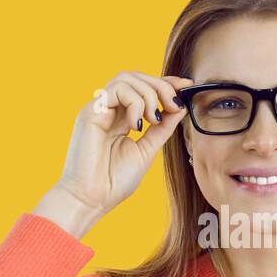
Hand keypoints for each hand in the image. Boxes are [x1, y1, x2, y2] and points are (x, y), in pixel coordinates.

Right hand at [36, 71, 193, 236]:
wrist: (91, 200)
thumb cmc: (114, 181)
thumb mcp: (147, 150)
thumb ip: (162, 128)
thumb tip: (180, 106)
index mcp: (121, 118)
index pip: (143, 87)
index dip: (166, 83)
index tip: (186, 86)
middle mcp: (108, 110)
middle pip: (136, 77)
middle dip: (161, 85)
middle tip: (174, 104)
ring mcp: (98, 109)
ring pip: (126, 78)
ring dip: (149, 94)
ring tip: (154, 119)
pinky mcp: (90, 112)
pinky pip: (117, 90)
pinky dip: (135, 102)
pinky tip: (137, 125)